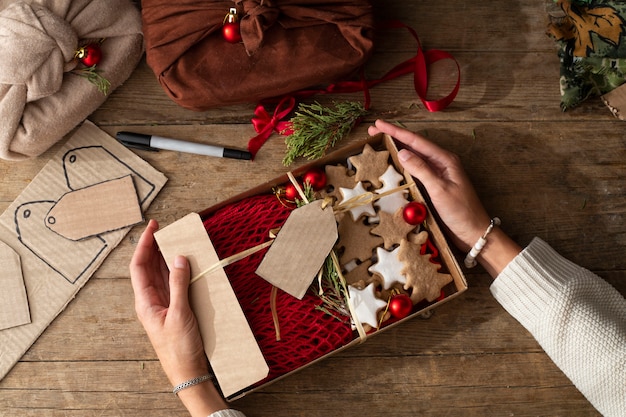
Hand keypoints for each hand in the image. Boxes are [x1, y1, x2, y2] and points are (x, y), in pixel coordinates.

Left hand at [130, 219, 227, 415]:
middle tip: (165, 229)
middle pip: (149, 266)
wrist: (187, 371)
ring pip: (161, 274)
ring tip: (174, 240)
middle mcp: (151, 300)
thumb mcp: (180, 314)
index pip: (139, 266)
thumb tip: (179, 257)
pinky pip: (174, 283)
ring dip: (166, 256)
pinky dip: (178, 270)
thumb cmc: (179, 348)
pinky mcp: (175, 308)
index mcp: (145, 302)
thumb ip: (179, 285)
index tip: (152, 227)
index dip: (144, 244)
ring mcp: (163, 304)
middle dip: (155, 246)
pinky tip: (185, 263)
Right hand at [368, 120, 520, 275]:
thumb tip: (402, 152)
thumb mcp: (439, 189)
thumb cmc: (461, 212)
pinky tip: (392, 164)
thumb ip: (421, 169)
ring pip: (413, 157)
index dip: (396, 132)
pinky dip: (401, 165)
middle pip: (414, 146)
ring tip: (379, 143)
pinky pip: (414, 171)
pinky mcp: (433, 186)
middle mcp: (440, 164)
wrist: (474, 232)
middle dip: (393, 137)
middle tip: (373, 131)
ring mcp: (437, 175)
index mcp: (445, 160)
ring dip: (396, 150)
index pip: (416, 141)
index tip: (378, 124)